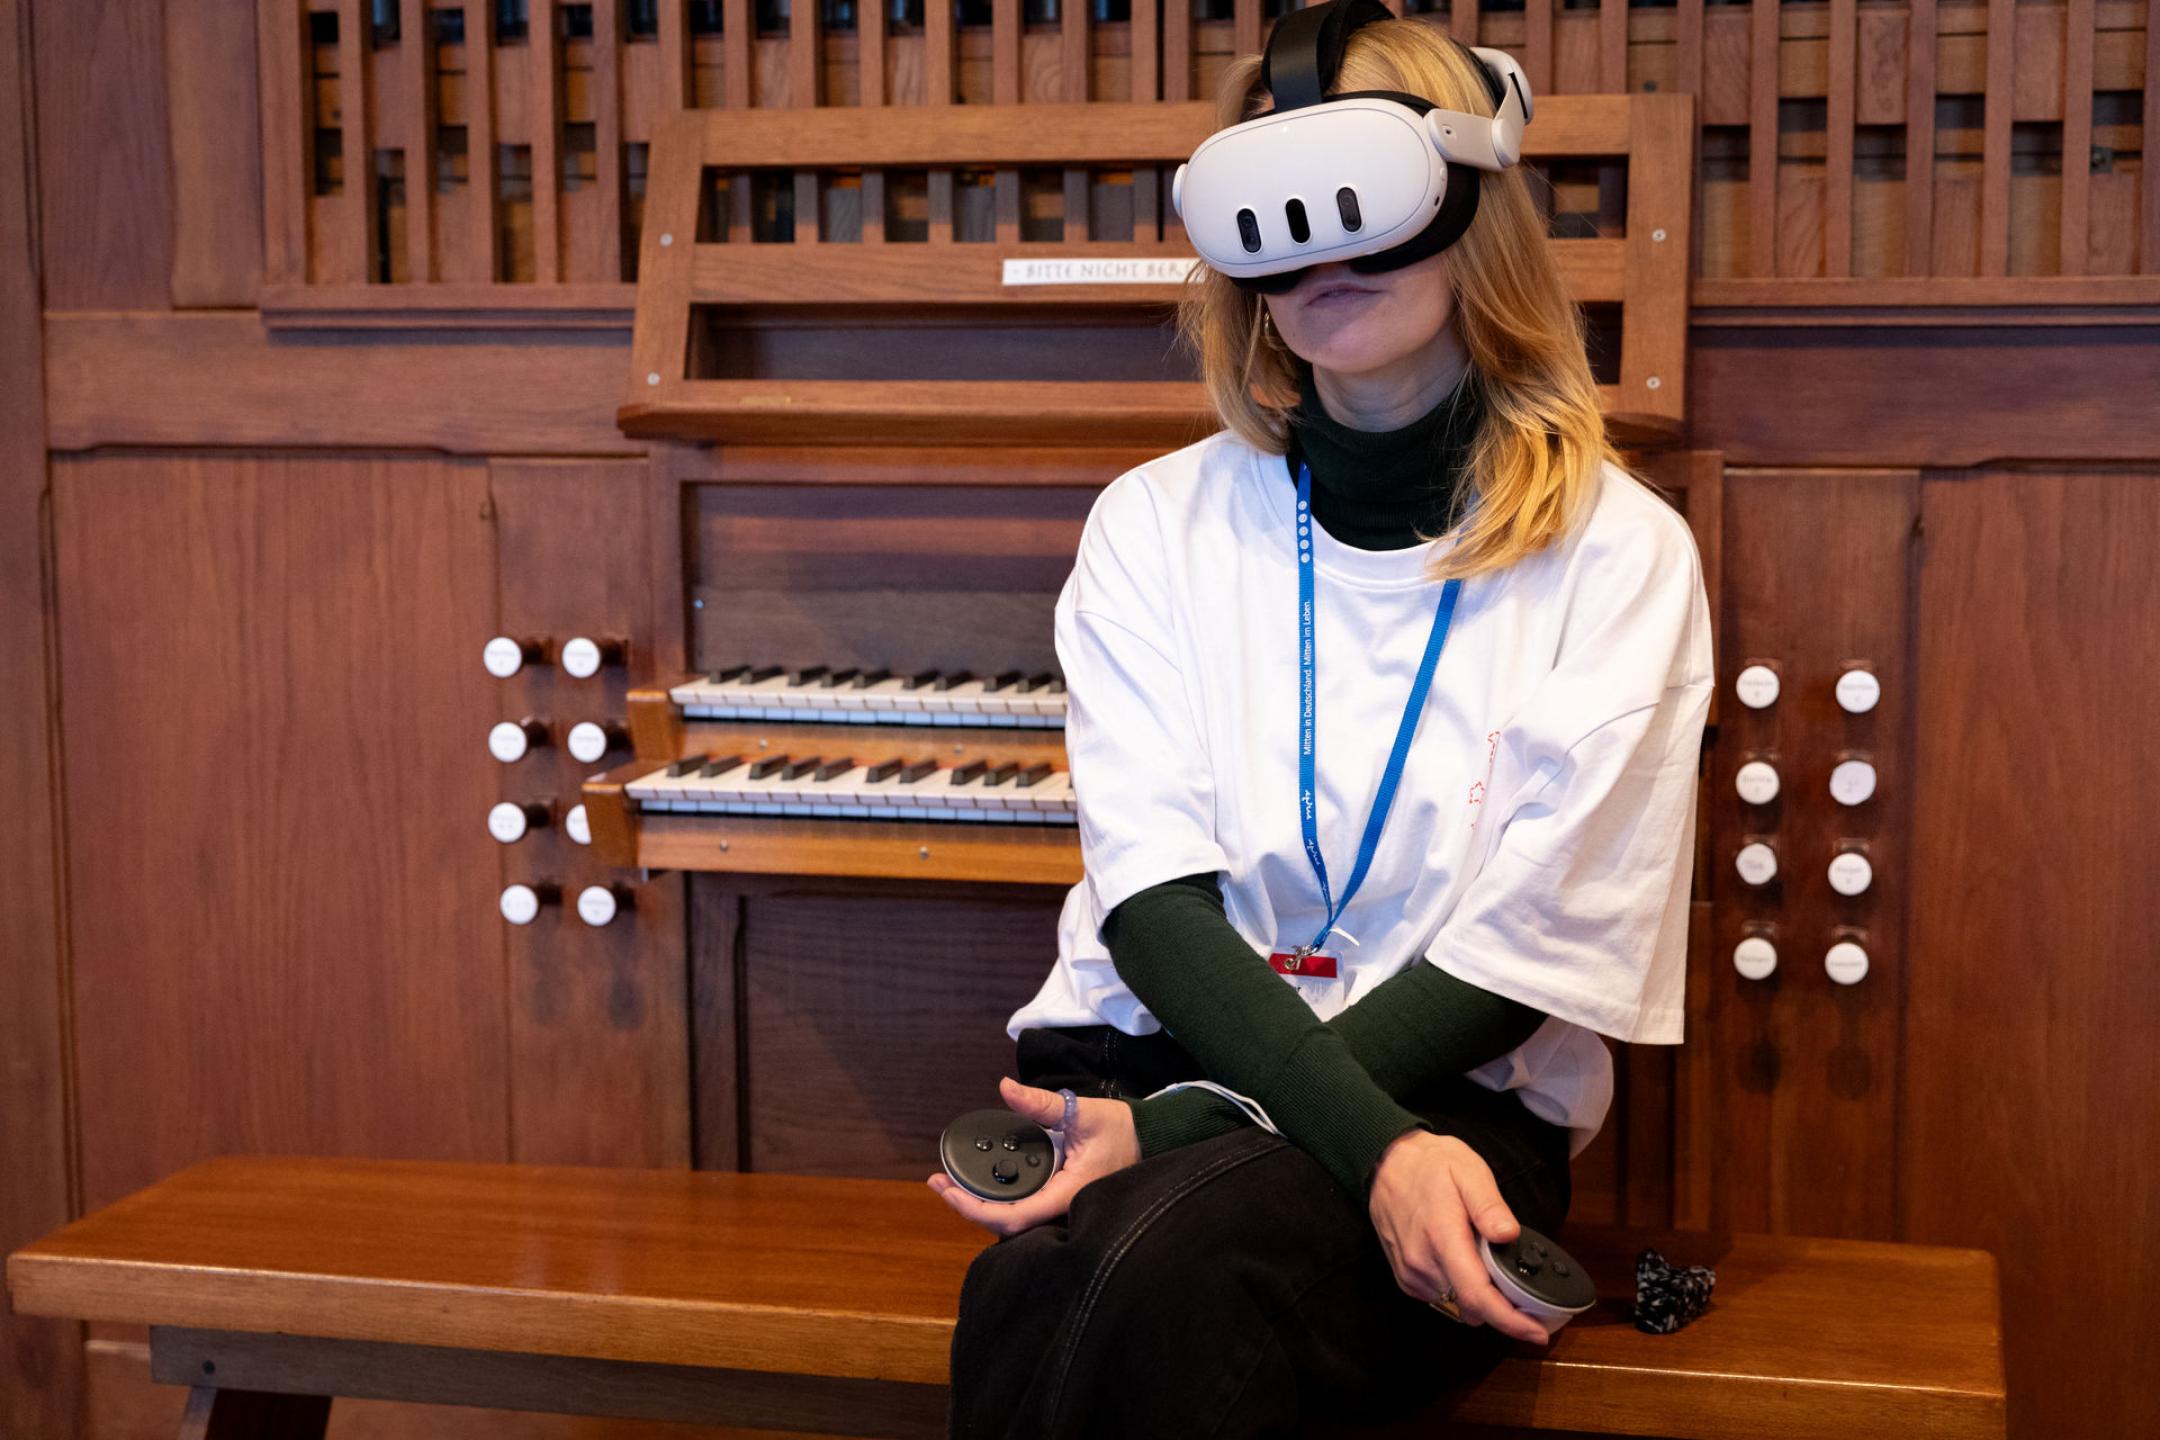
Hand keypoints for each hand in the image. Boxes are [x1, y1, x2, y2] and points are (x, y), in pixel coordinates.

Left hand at [927, 1077, 1139, 1236]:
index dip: (974, 1208)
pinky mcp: (1060, 1201)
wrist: (1149, 1141)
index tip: (947, 1189)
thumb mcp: (1082, 1112)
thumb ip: (1042, 1104)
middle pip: (1005, 1225)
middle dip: (967, 1207)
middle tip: (938, 1183)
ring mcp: (1061, 1209)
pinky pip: (1025, 1209)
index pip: (1012, 1217)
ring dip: (980, 1204)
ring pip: (1013, 1220)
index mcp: (1066, 1195)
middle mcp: (1062, 1210)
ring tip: (950, 1184)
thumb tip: (1007, 1088)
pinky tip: (981, 1185)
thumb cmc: (1122, 1130)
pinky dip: (999, 1200)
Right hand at [1368, 1130, 1549, 1345]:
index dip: (1510, 1321)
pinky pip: (1440, 1298)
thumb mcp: (1468, 1170)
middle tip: (1521, 1287)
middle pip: (1471, 1308)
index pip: (1477, 1295)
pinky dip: (1459, 1290)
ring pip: (1456, 1306)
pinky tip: (1463, 1263)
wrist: (1384, 1163)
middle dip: (1502, 1308)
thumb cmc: (1430, 1164)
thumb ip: (1489, 1205)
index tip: (1537, 1333)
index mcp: (1442, 1237)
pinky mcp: (1405, 1277)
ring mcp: (1411, 1273)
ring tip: (1488, 1265)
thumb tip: (1509, 1235)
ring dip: (1479, 1297)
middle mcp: (1423, 1263)